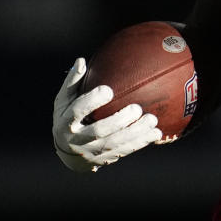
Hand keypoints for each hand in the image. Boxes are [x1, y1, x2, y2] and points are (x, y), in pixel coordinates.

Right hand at [52, 57, 162, 172]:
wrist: (67, 152)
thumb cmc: (69, 117)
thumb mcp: (64, 101)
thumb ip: (72, 82)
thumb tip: (81, 60)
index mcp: (65, 123)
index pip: (77, 111)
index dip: (91, 101)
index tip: (108, 90)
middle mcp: (77, 140)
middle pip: (99, 131)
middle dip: (119, 121)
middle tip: (137, 108)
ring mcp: (91, 152)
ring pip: (115, 144)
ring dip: (136, 133)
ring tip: (152, 120)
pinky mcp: (104, 159)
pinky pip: (124, 151)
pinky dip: (141, 142)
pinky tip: (156, 133)